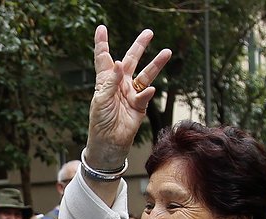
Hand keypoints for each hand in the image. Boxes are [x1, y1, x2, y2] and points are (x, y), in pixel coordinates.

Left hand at [86, 26, 170, 168]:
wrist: (108, 142)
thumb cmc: (99, 121)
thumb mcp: (100, 100)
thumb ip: (110, 82)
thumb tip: (118, 64)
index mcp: (106, 80)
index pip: (103, 58)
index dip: (102, 43)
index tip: (101, 28)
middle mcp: (120, 84)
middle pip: (130, 60)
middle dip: (139, 46)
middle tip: (148, 33)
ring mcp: (131, 94)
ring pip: (145, 74)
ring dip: (155, 64)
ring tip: (166, 52)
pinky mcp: (140, 106)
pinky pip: (145, 96)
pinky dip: (147, 93)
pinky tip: (149, 90)